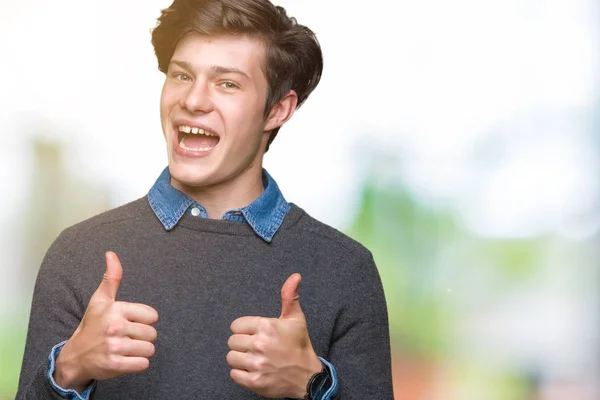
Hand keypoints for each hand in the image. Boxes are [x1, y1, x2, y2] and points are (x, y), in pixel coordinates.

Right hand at [54, 252, 158, 391]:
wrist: (75, 356)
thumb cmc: (92, 325)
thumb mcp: (100, 300)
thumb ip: (111, 277)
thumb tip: (111, 253)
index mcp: (115, 309)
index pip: (152, 316)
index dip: (144, 320)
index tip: (129, 322)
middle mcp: (115, 327)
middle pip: (152, 334)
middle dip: (142, 337)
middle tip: (126, 337)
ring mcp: (115, 347)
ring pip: (149, 349)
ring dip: (141, 351)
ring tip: (126, 348)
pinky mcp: (115, 365)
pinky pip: (143, 364)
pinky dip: (138, 364)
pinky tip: (126, 359)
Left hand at [227, 273, 321, 397]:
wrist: (308, 377)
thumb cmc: (299, 345)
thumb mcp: (296, 319)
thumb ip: (289, 296)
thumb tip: (295, 275)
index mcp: (267, 326)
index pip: (236, 326)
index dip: (244, 330)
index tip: (255, 334)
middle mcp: (260, 344)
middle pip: (232, 341)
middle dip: (242, 344)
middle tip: (256, 348)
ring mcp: (257, 364)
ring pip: (231, 357)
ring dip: (241, 359)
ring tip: (255, 359)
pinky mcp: (254, 381)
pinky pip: (233, 374)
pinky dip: (241, 374)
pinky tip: (254, 370)